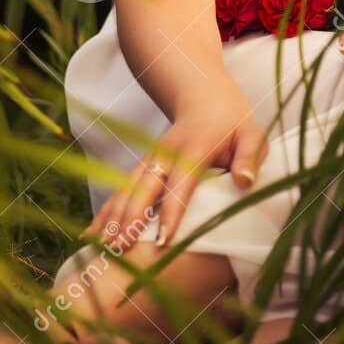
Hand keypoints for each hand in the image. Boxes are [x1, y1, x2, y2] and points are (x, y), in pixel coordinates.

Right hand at [84, 81, 267, 252]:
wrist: (204, 94)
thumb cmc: (232, 121)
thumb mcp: (250, 133)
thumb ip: (249, 156)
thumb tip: (245, 181)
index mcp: (193, 151)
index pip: (180, 186)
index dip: (170, 214)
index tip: (161, 241)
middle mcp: (164, 155)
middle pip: (142, 188)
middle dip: (129, 219)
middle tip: (120, 249)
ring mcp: (149, 158)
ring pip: (125, 189)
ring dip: (112, 217)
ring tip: (101, 247)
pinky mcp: (142, 164)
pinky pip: (119, 189)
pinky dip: (106, 213)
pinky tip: (93, 236)